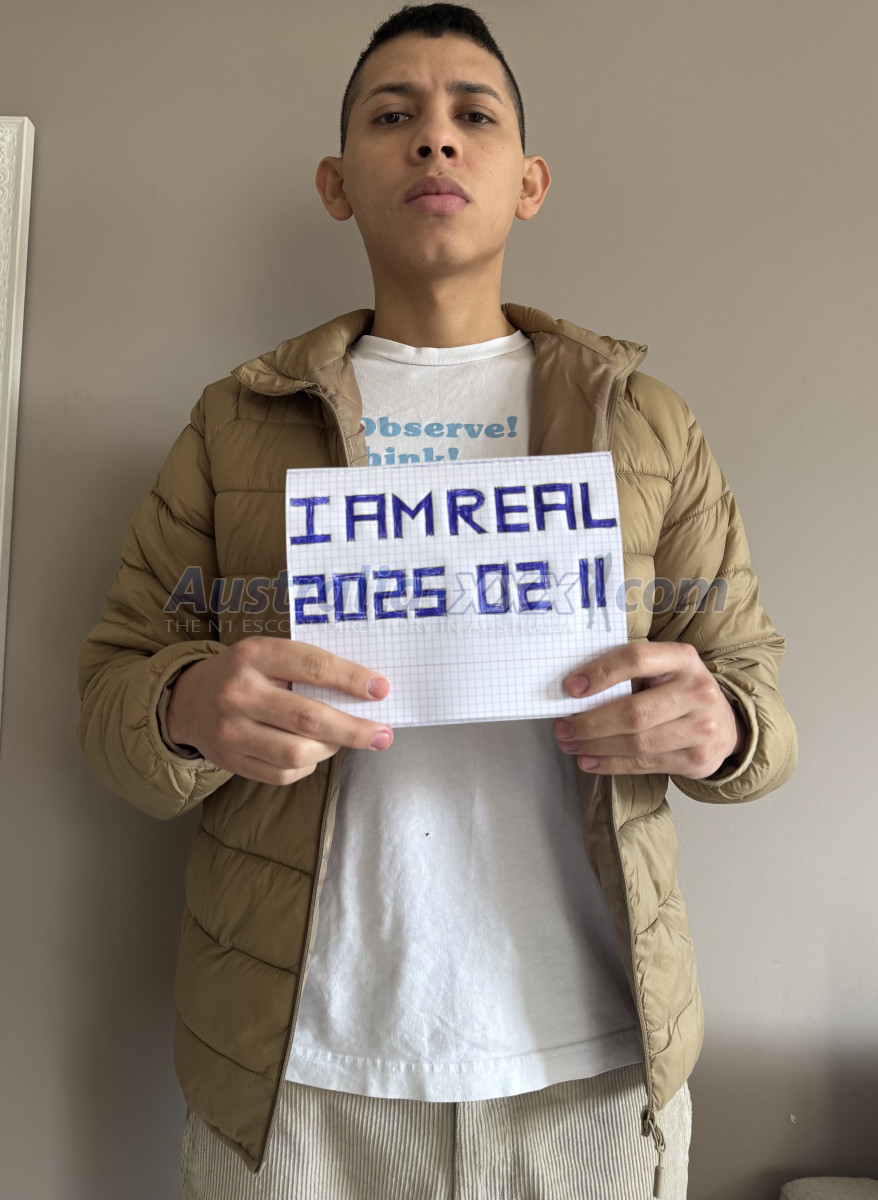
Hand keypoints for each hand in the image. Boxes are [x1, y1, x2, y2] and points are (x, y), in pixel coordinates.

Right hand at [164, 637, 392, 784]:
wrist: (188, 700)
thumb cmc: (245, 673)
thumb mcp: (268, 654)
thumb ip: (307, 668)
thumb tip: (364, 693)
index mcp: (255, 655)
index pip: (312, 666)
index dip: (351, 679)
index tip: (381, 690)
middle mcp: (240, 692)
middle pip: (308, 718)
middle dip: (354, 729)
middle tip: (382, 735)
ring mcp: (232, 730)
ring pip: (297, 753)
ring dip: (330, 749)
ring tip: (341, 741)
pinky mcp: (231, 761)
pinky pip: (283, 774)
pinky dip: (308, 767)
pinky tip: (313, 754)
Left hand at [553, 642, 745, 777]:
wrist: (724, 723)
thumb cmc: (677, 690)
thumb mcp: (662, 669)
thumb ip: (627, 674)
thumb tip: (574, 691)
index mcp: (682, 658)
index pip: (636, 659)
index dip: (600, 674)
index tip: (570, 689)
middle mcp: (697, 691)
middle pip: (634, 712)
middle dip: (590, 723)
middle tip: (562, 728)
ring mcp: (701, 728)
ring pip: (637, 743)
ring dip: (595, 747)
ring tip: (570, 744)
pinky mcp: (697, 759)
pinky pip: (645, 765)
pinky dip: (611, 764)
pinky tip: (589, 761)